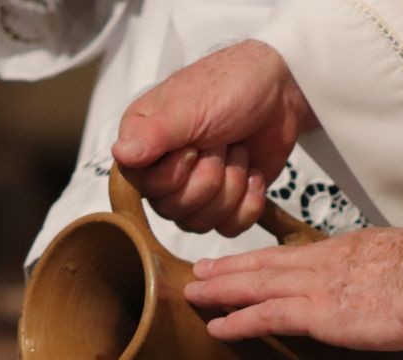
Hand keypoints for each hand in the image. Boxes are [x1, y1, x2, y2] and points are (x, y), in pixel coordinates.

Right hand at [113, 40, 316, 236]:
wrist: (281, 91)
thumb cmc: (230, 87)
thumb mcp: (189, 107)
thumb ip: (154, 134)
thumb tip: (121, 157)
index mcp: (144, 145)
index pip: (144, 189)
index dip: (174, 174)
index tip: (194, 145)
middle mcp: (164, 172)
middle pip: (174, 210)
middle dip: (209, 178)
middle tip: (223, 144)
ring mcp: (195, 192)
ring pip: (201, 223)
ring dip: (231, 186)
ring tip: (239, 153)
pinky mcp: (225, 204)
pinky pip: (229, 228)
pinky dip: (248, 202)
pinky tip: (253, 174)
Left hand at [183, 227, 402, 350]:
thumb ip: (382, 270)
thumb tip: (383, 282)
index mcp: (345, 250)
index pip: (293, 253)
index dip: (262, 257)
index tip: (242, 260)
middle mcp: (323, 263)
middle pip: (266, 263)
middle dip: (231, 268)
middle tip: (201, 271)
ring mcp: (316, 287)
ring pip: (257, 285)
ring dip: (223, 290)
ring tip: (196, 293)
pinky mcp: (317, 313)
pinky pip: (267, 316)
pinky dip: (239, 321)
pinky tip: (217, 327)